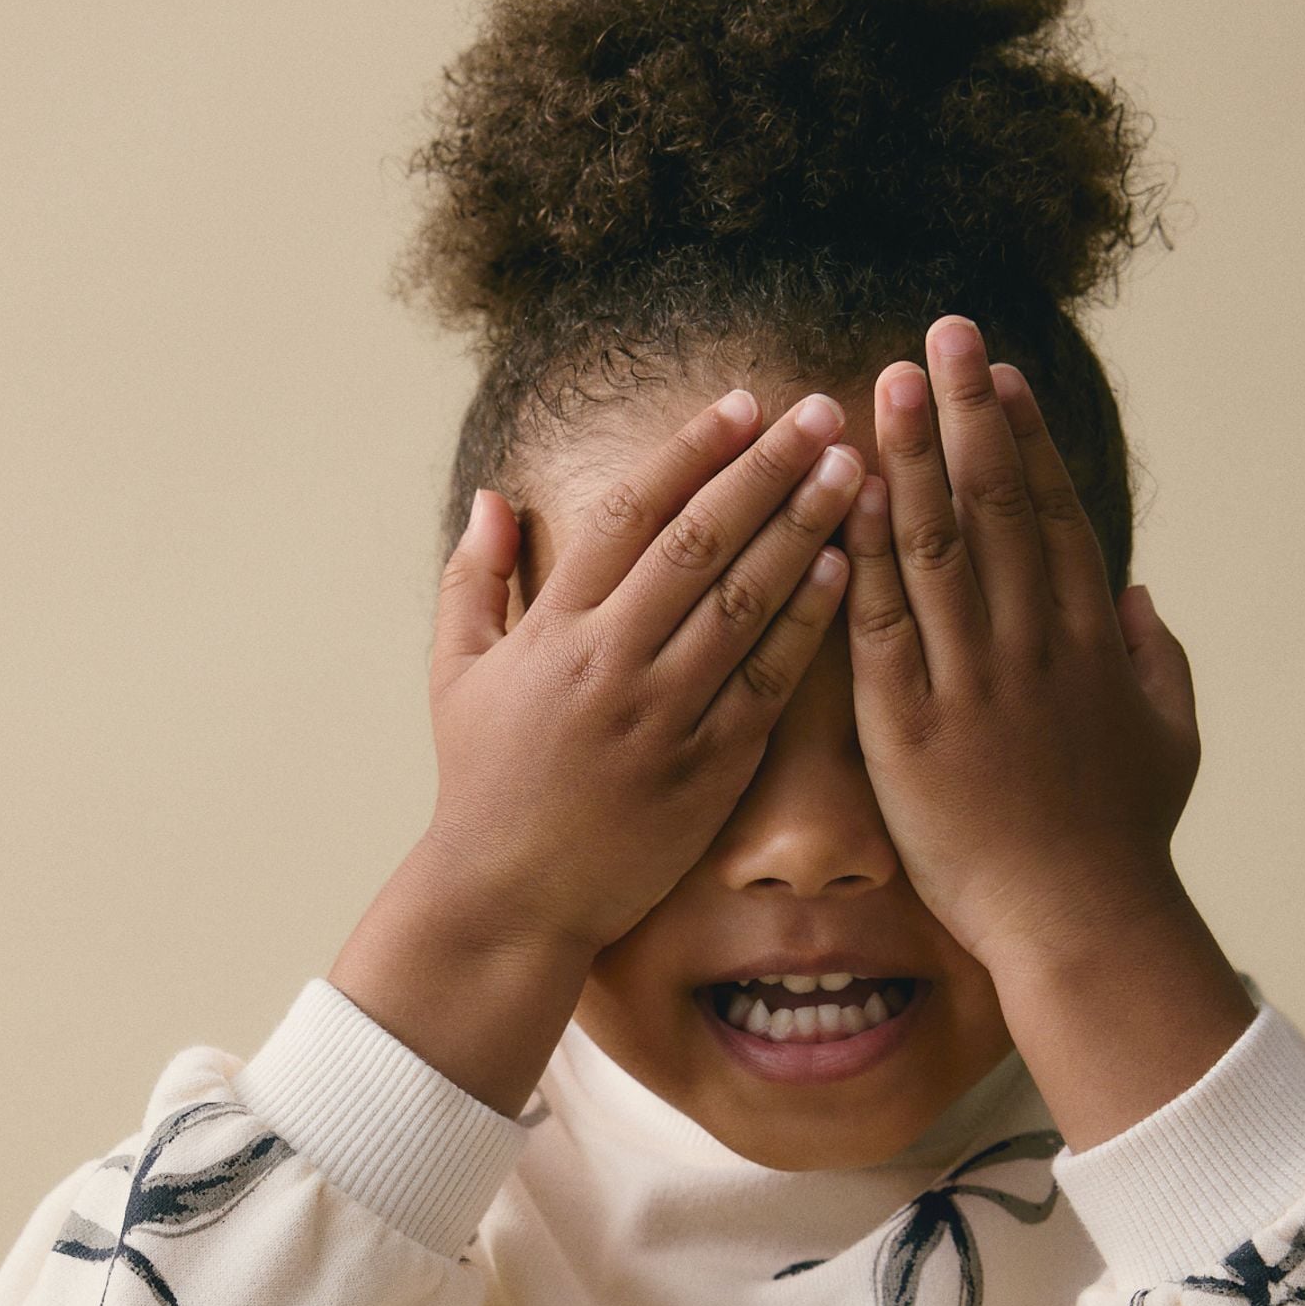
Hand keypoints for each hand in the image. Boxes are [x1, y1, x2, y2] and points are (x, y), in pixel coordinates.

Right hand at [422, 386, 866, 956]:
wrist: (508, 901)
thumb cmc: (480, 786)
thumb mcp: (455, 676)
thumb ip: (475, 580)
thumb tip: (494, 496)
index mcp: (553, 630)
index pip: (631, 515)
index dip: (691, 453)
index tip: (743, 404)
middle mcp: (610, 664)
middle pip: (701, 543)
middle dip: (766, 470)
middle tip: (822, 413)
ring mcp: (661, 719)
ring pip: (744, 604)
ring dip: (802, 531)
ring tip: (849, 471)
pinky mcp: (704, 773)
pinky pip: (766, 683)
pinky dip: (805, 623)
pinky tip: (844, 570)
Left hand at [842, 314, 1200, 976]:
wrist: (1081, 923)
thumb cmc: (1122, 842)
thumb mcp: (1169, 737)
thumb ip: (1155, 659)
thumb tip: (1137, 597)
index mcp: (1088, 640)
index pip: (1054, 513)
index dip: (1024, 438)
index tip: (998, 375)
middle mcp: (1032, 643)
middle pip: (997, 505)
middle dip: (966, 412)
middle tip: (940, 332)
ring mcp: (970, 682)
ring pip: (938, 546)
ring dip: (911, 457)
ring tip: (889, 381)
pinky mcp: (910, 730)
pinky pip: (881, 625)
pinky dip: (863, 555)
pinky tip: (844, 496)